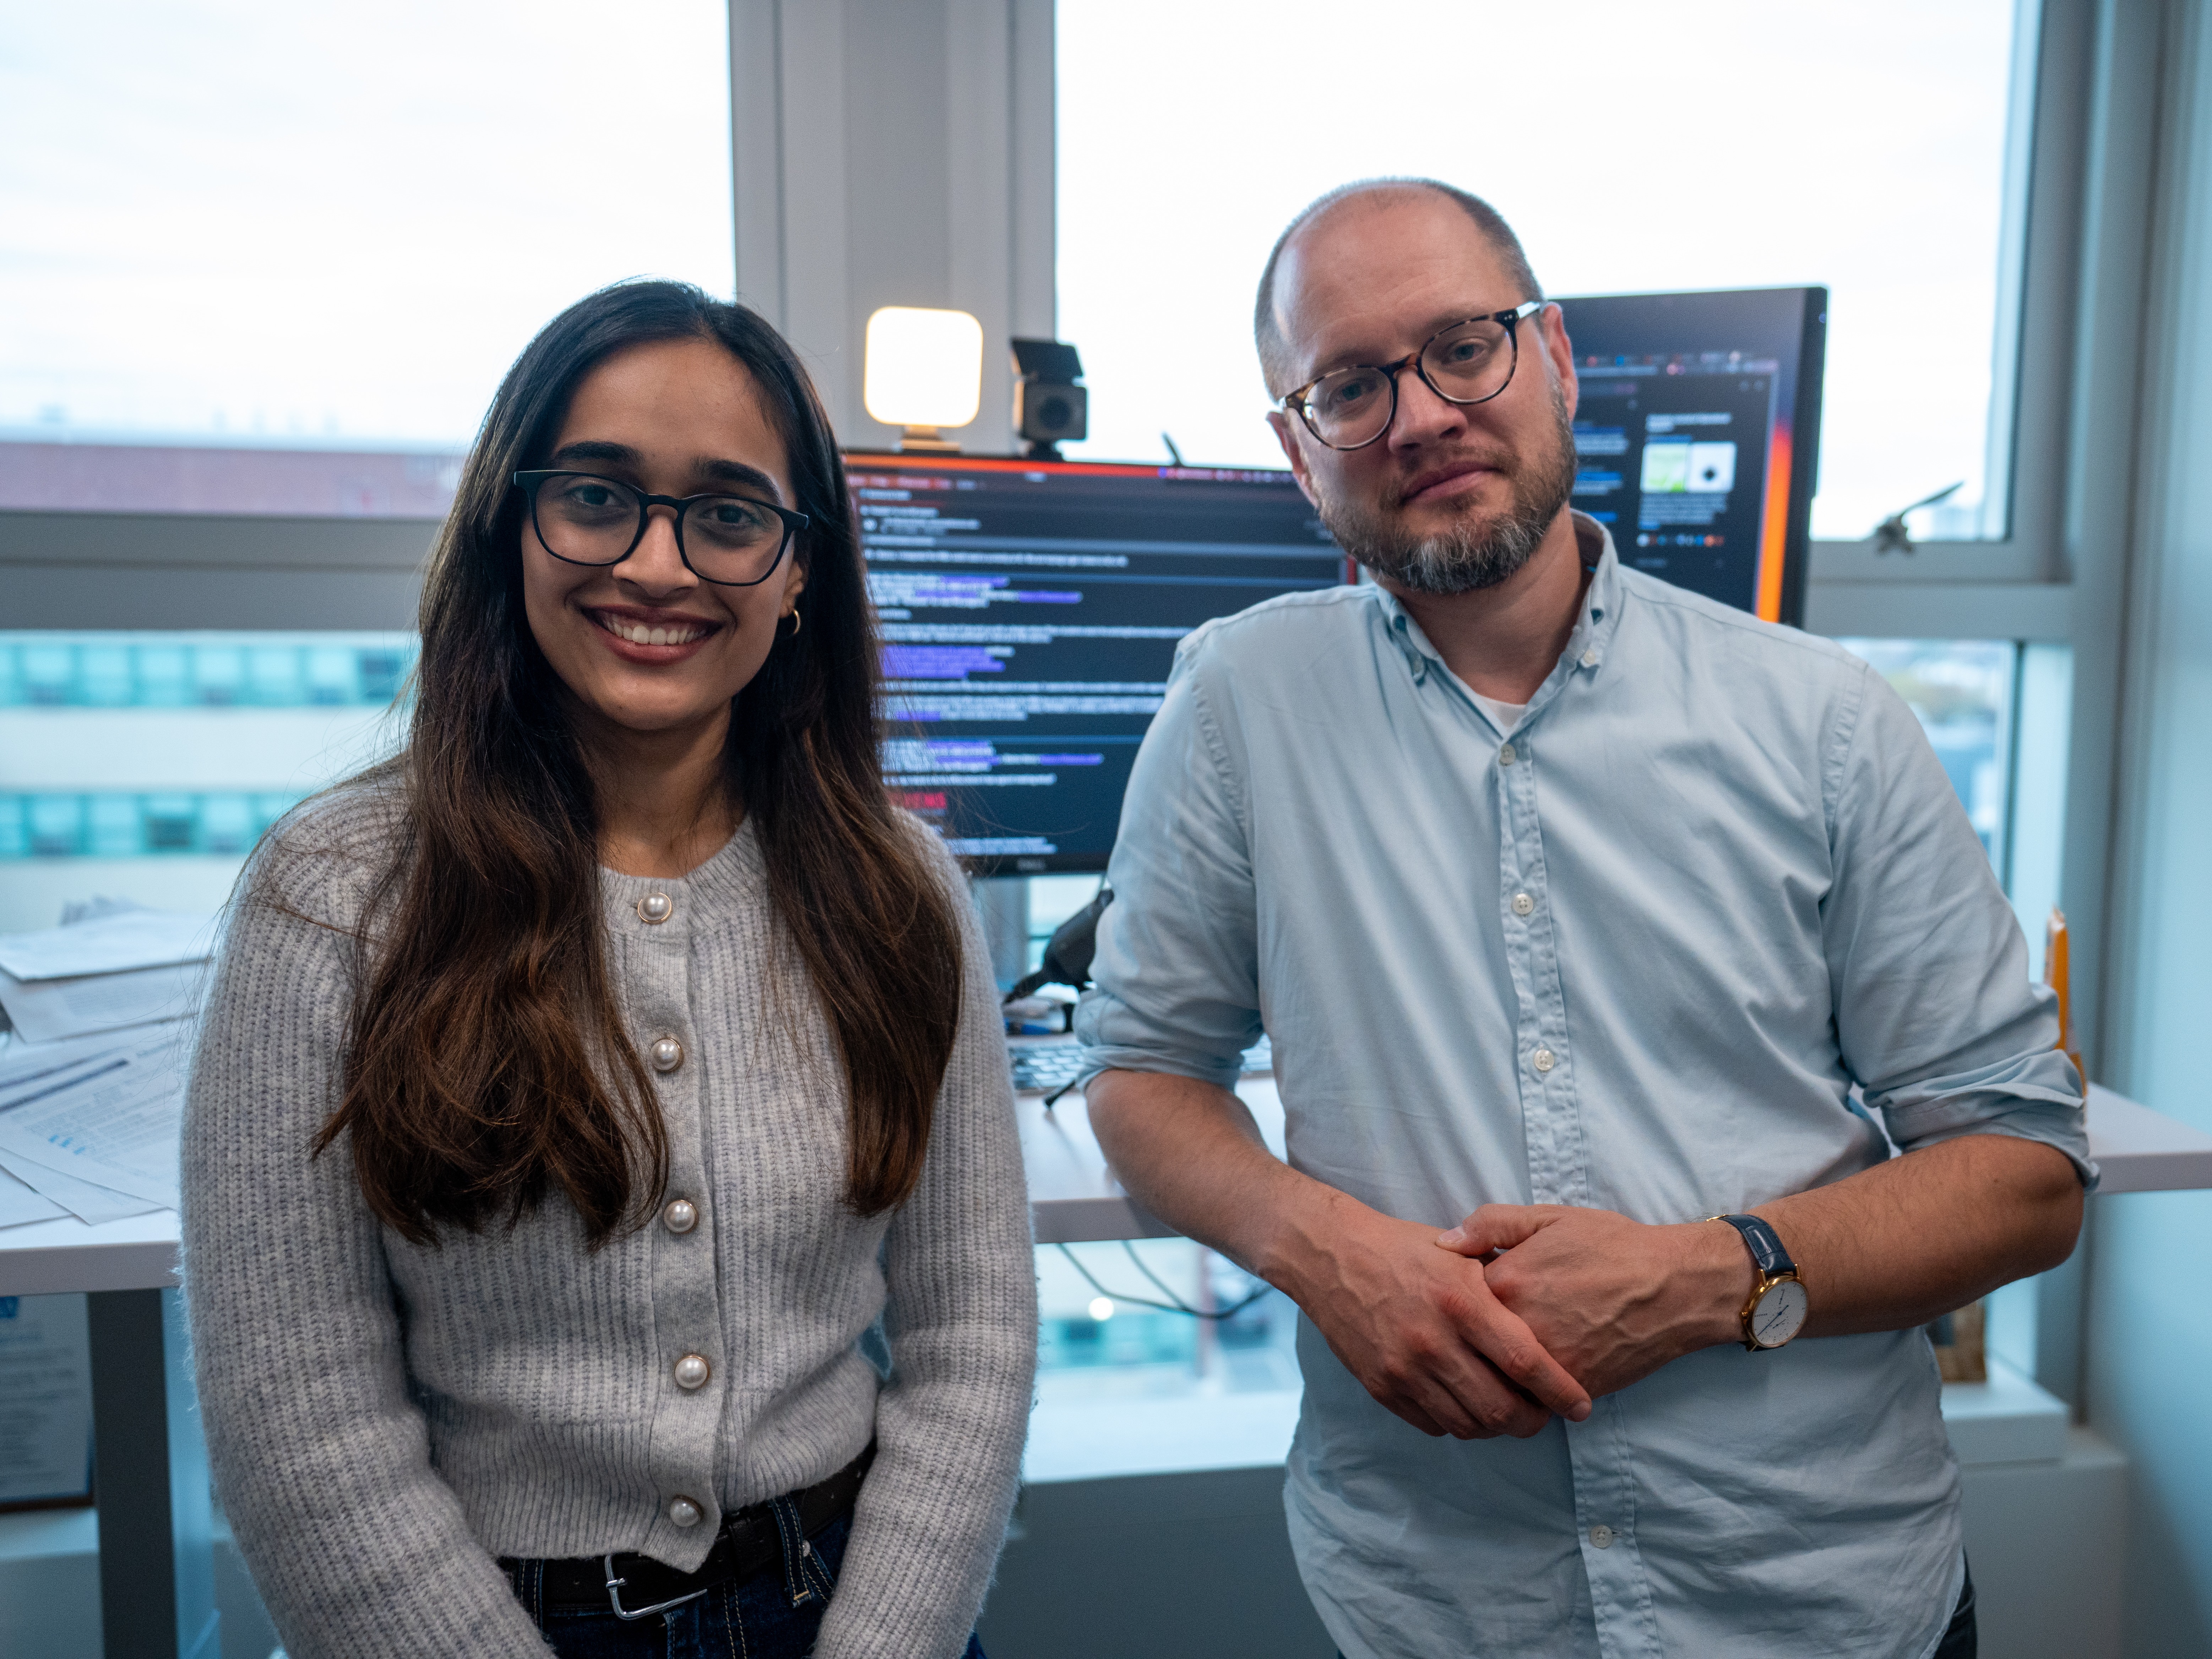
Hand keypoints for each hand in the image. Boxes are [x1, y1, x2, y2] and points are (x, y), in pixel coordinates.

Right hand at [1277, 1203, 1592, 1439]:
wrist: (1331, 1255)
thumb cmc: (1402, 1249)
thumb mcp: (1458, 1252)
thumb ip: (1502, 1281)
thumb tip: (1548, 1313)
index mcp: (1460, 1301)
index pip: (1524, 1361)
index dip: (1560, 1391)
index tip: (1581, 1405)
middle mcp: (1433, 1340)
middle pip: (1500, 1409)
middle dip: (1533, 1421)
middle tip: (1544, 1414)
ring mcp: (1404, 1369)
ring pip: (1469, 1425)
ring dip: (1496, 1426)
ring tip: (1506, 1410)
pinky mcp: (1381, 1386)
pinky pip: (1433, 1425)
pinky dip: (1458, 1423)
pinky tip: (1465, 1403)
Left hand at [1435, 1205, 1748, 1398]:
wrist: (1675, 1285)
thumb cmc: (1612, 1245)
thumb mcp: (1549, 1217)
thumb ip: (1490, 1224)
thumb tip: (1443, 1242)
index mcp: (1507, 1282)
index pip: (1453, 1301)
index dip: (1453, 1298)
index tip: (1458, 1296)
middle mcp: (1520, 1327)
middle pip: (1468, 1347)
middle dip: (1463, 1344)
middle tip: (1467, 1336)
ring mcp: (1547, 1364)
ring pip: (1495, 1381)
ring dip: (1487, 1377)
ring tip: (1487, 1365)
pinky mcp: (1572, 1388)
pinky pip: (1531, 1402)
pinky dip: (1522, 1396)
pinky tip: (1523, 1381)